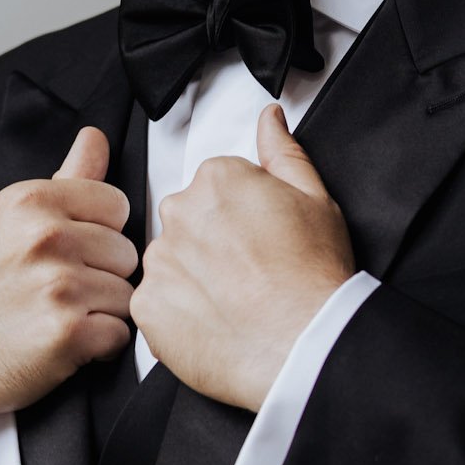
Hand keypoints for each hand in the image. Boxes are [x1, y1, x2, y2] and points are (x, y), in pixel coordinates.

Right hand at [0, 126, 137, 434]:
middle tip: (56, 291)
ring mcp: (57, 285)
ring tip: (55, 316)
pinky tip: (62, 343)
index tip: (69, 253)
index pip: (117, 205)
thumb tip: (95, 137)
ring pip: (126, 295)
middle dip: (101, 276)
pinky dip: (97, 347)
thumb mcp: (6, 219)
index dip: (100, 235)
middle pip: (126, 253)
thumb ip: (64, 179)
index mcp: (31, 200)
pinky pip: (118, 334)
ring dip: (100, 313)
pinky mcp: (66, 333)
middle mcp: (46, 236)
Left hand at [131, 104, 354, 412]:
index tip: (259, 240)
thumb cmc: (314, 277)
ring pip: (169, 261)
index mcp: (217, 179)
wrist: (305, 346)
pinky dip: (179, 314)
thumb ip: (283, 150)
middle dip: (212, 242)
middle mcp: (179, 213)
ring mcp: (160, 260)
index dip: (241, 215)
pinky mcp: (147, 306)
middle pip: (187, 221)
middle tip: (249, 273)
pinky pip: (156, 303)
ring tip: (234, 302)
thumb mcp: (316, 197)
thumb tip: (269, 118)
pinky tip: (215, 322)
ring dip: (193, 277)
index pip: (215, 186)